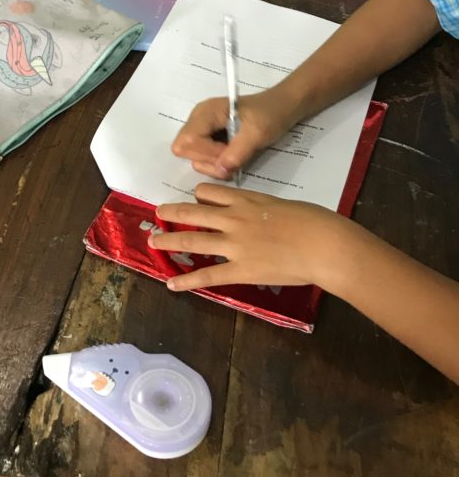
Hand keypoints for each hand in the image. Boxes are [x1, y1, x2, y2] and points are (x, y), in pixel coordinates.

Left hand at [149, 184, 372, 292]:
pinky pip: (207, 275)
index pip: (212, 192)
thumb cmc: (315, 221)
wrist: (324, 244)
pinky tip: (171, 283)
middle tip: (158, 212)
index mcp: (247, 200)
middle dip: (173, 212)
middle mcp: (234, 218)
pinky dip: (187, 280)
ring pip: (192, 239)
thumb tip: (262, 214)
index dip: (199, 195)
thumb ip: (265, 208)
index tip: (193, 198)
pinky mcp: (240, 270)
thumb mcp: (285, 204)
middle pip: (194, 212)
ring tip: (153, 241)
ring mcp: (234, 244)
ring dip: (169, 240)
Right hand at [172, 88, 297, 179]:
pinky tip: (233, 155)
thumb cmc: (271, 113)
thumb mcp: (258, 133)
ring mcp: (202, 128)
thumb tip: (220, 170)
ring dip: (213, 163)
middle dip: (208, 160)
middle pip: (184, 149)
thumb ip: (238, 152)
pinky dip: (216, 162)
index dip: (207, 154)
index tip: (230, 152)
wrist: (283, 107)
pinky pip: (202, 156)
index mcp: (206, 112)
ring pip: (192, 156)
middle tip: (233, 157)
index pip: (187, 141)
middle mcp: (198, 119)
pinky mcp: (208, 137)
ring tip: (235, 156)